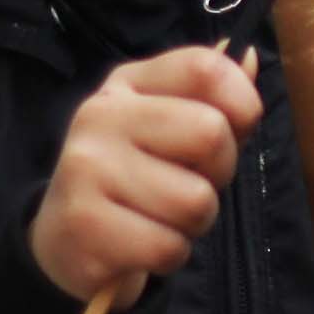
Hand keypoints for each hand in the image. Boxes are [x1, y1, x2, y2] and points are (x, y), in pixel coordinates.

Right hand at [30, 45, 262, 307]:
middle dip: (219, 173)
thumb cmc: (135, 178)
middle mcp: (102, 115)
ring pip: (196, 201)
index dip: (242, 101)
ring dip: (193, 223)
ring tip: (161, 218)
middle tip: (187, 184)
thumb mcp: (168, 128)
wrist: (64, 242)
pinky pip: (169, 247)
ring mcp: (88, 167)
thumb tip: (249, 58)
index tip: (235, 129)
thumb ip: (213, 99)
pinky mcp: (84, 224)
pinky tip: (141, 246)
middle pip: (211, 132)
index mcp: (127, 84)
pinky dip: (169, 255)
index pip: (205, 68)